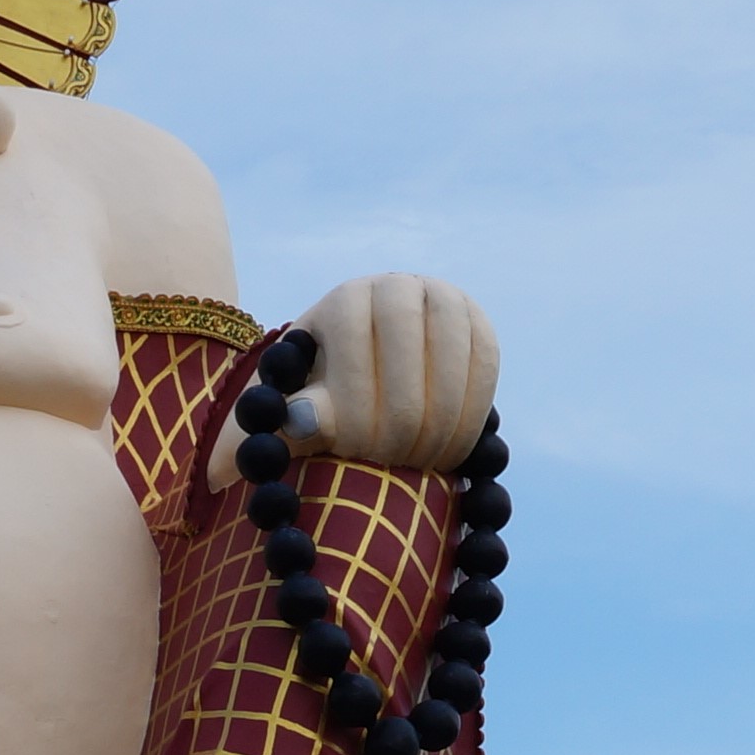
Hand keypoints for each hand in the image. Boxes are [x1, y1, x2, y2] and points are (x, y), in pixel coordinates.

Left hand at [256, 273, 499, 473]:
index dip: (357, 430)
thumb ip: (269, 428)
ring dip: (440, 433)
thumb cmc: (313, 389)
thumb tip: (274, 440)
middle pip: (409, 383)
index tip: (355, 460)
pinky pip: (484, 369)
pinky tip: (452, 447)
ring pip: (452, 377)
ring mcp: (441, 296)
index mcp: (341, 302)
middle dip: (400, 438)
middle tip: (393, 467)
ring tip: (423, 464)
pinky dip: (471, 414)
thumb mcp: (283, 406)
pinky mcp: (477, 318)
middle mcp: (393, 286)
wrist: (365, 357)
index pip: (357, 376)